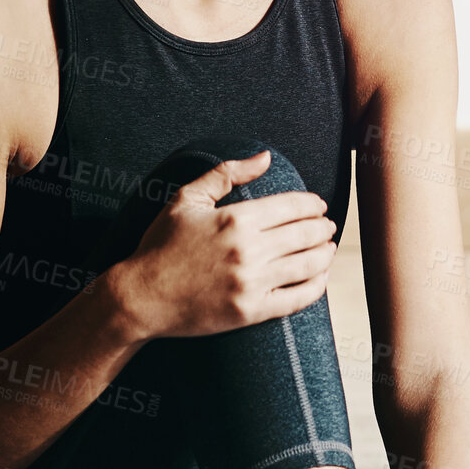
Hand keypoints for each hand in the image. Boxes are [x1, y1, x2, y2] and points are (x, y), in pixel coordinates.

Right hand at [108, 150, 338, 341]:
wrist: (141, 297)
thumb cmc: (161, 245)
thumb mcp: (187, 199)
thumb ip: (226, 173)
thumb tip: (265, 157)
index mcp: (236, 219)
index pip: (294, 206)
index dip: (314, 204)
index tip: (319, 206)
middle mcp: (248, 250)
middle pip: (307, 234)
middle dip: (324, 227)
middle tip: (328, 226)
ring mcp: (251, 283)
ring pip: (309, 265)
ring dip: (326, 254)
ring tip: (328, 248)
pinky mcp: (250, 312)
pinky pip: (298, 298)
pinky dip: (317, 286)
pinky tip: (321, 278)